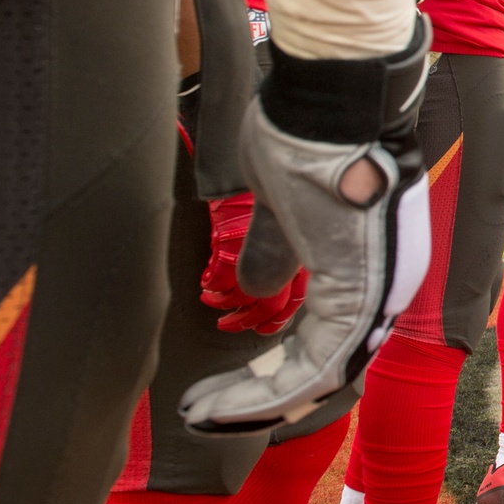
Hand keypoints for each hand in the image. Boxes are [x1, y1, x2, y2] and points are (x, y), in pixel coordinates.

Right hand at [179, 15, 434, 434]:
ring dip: (258, 400)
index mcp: (368, 263)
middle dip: (261, 395)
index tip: (221, 388)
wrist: (333, 94)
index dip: (274, 371)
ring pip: (323, 374)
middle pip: (327, 367)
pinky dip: (269, 389)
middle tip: (206, 410)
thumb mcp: (281, 206)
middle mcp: (387, 283)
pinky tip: (218, 400)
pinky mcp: (365, 289)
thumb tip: (259, 287)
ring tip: (203, 410)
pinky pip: (321, 363)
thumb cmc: (307, 133)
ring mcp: (383, 288)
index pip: (326, 339)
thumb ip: (275, 249)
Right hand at [200, 193, 306, 333]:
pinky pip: (219, 280)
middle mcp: (279, 257)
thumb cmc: (262, 202)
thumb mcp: (284, 231)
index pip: (293, 299)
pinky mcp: (228, 247)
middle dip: (248, 321)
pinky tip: (207, 290)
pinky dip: (212, 289)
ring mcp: (253, 253)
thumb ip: (283, 257)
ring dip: (225, 306)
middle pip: (269, 304)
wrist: (247, 175)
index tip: (264, 328)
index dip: (277, 318)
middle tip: (230, 326)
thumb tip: (273, 291)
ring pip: (241, 296)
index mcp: (297, 256)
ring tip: (215, 308)